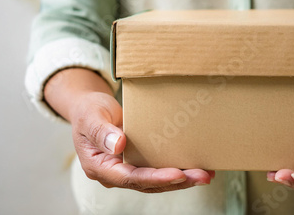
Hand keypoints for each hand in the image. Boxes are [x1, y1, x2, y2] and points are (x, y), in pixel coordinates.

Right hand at [45, 68, 213, 192]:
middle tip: (202, 176)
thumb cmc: (88, 112)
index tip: (178, 174)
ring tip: (206, 174)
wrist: (89, 110)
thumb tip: (119, 145)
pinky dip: (178, 169)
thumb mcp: (91, 117)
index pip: (130, 178)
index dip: (154, 178)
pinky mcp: (138, 162)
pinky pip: (158, 170)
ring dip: (182, 179)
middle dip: (177, 182)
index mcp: (100, 167)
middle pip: (148, 183)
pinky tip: (197, 166)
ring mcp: (127, 169)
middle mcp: (115, 173)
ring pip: (156, 181)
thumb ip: (102, 132)